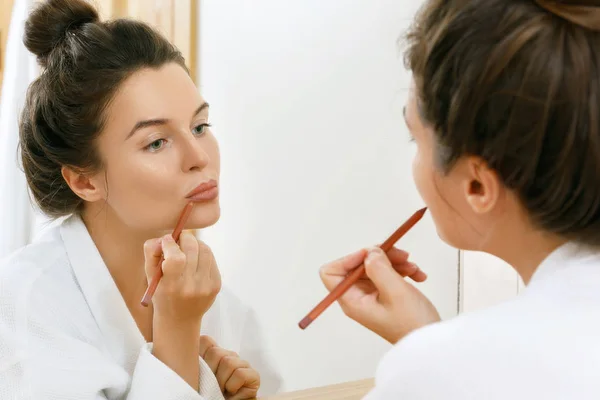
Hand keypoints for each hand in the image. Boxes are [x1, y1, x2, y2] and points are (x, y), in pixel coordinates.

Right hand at [143, 232, 221, 322]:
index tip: (167, 240)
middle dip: (184, 238)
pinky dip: (203, 253)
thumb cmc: (161, 294)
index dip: (170, 243)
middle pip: (192, 248)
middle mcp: (191, 287)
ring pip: (205, 250)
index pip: (175, 258)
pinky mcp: (216, 284)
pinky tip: (195, 258)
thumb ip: (151, 253)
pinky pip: (211, 259)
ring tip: (187, 247)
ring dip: (196, 243)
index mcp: (172, 286)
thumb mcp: (150, 276)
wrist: (180, 320)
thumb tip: (163, 238)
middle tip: (179, 238)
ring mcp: (206, 286)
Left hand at [199, 335, 260, 399]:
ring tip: (221, 390)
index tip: (197, 372)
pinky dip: (232, 386)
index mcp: (215, 354)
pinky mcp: (253, 374)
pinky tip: (231, 392)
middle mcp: (229, 355)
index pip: (206, 341)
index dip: (200, 354)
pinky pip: (240, 374)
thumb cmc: (211, 394)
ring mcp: (242, 364)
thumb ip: (198, 363)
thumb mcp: (200, 378)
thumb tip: (187, 354)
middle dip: (210, 372)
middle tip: (211, 384)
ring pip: (228, 362)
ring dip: (221, 382)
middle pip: (216, 352)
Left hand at [320, 247, 439, 342]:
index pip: (331, 273)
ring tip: (413, 269)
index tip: (371, 254)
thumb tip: (369, 252)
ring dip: (395, 262)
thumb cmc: (411, 323)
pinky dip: (402, 271)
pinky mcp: (385, 295)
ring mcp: (371, 296)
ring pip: (375, 267)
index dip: (348, 259)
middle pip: (357, 266)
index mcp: (352, 301)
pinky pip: (388, 274)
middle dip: (379, 257)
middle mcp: (358, 298)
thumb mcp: (395, 291)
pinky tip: (418, 276)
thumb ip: (378, 268)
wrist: (429, 343)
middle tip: (402, 255)